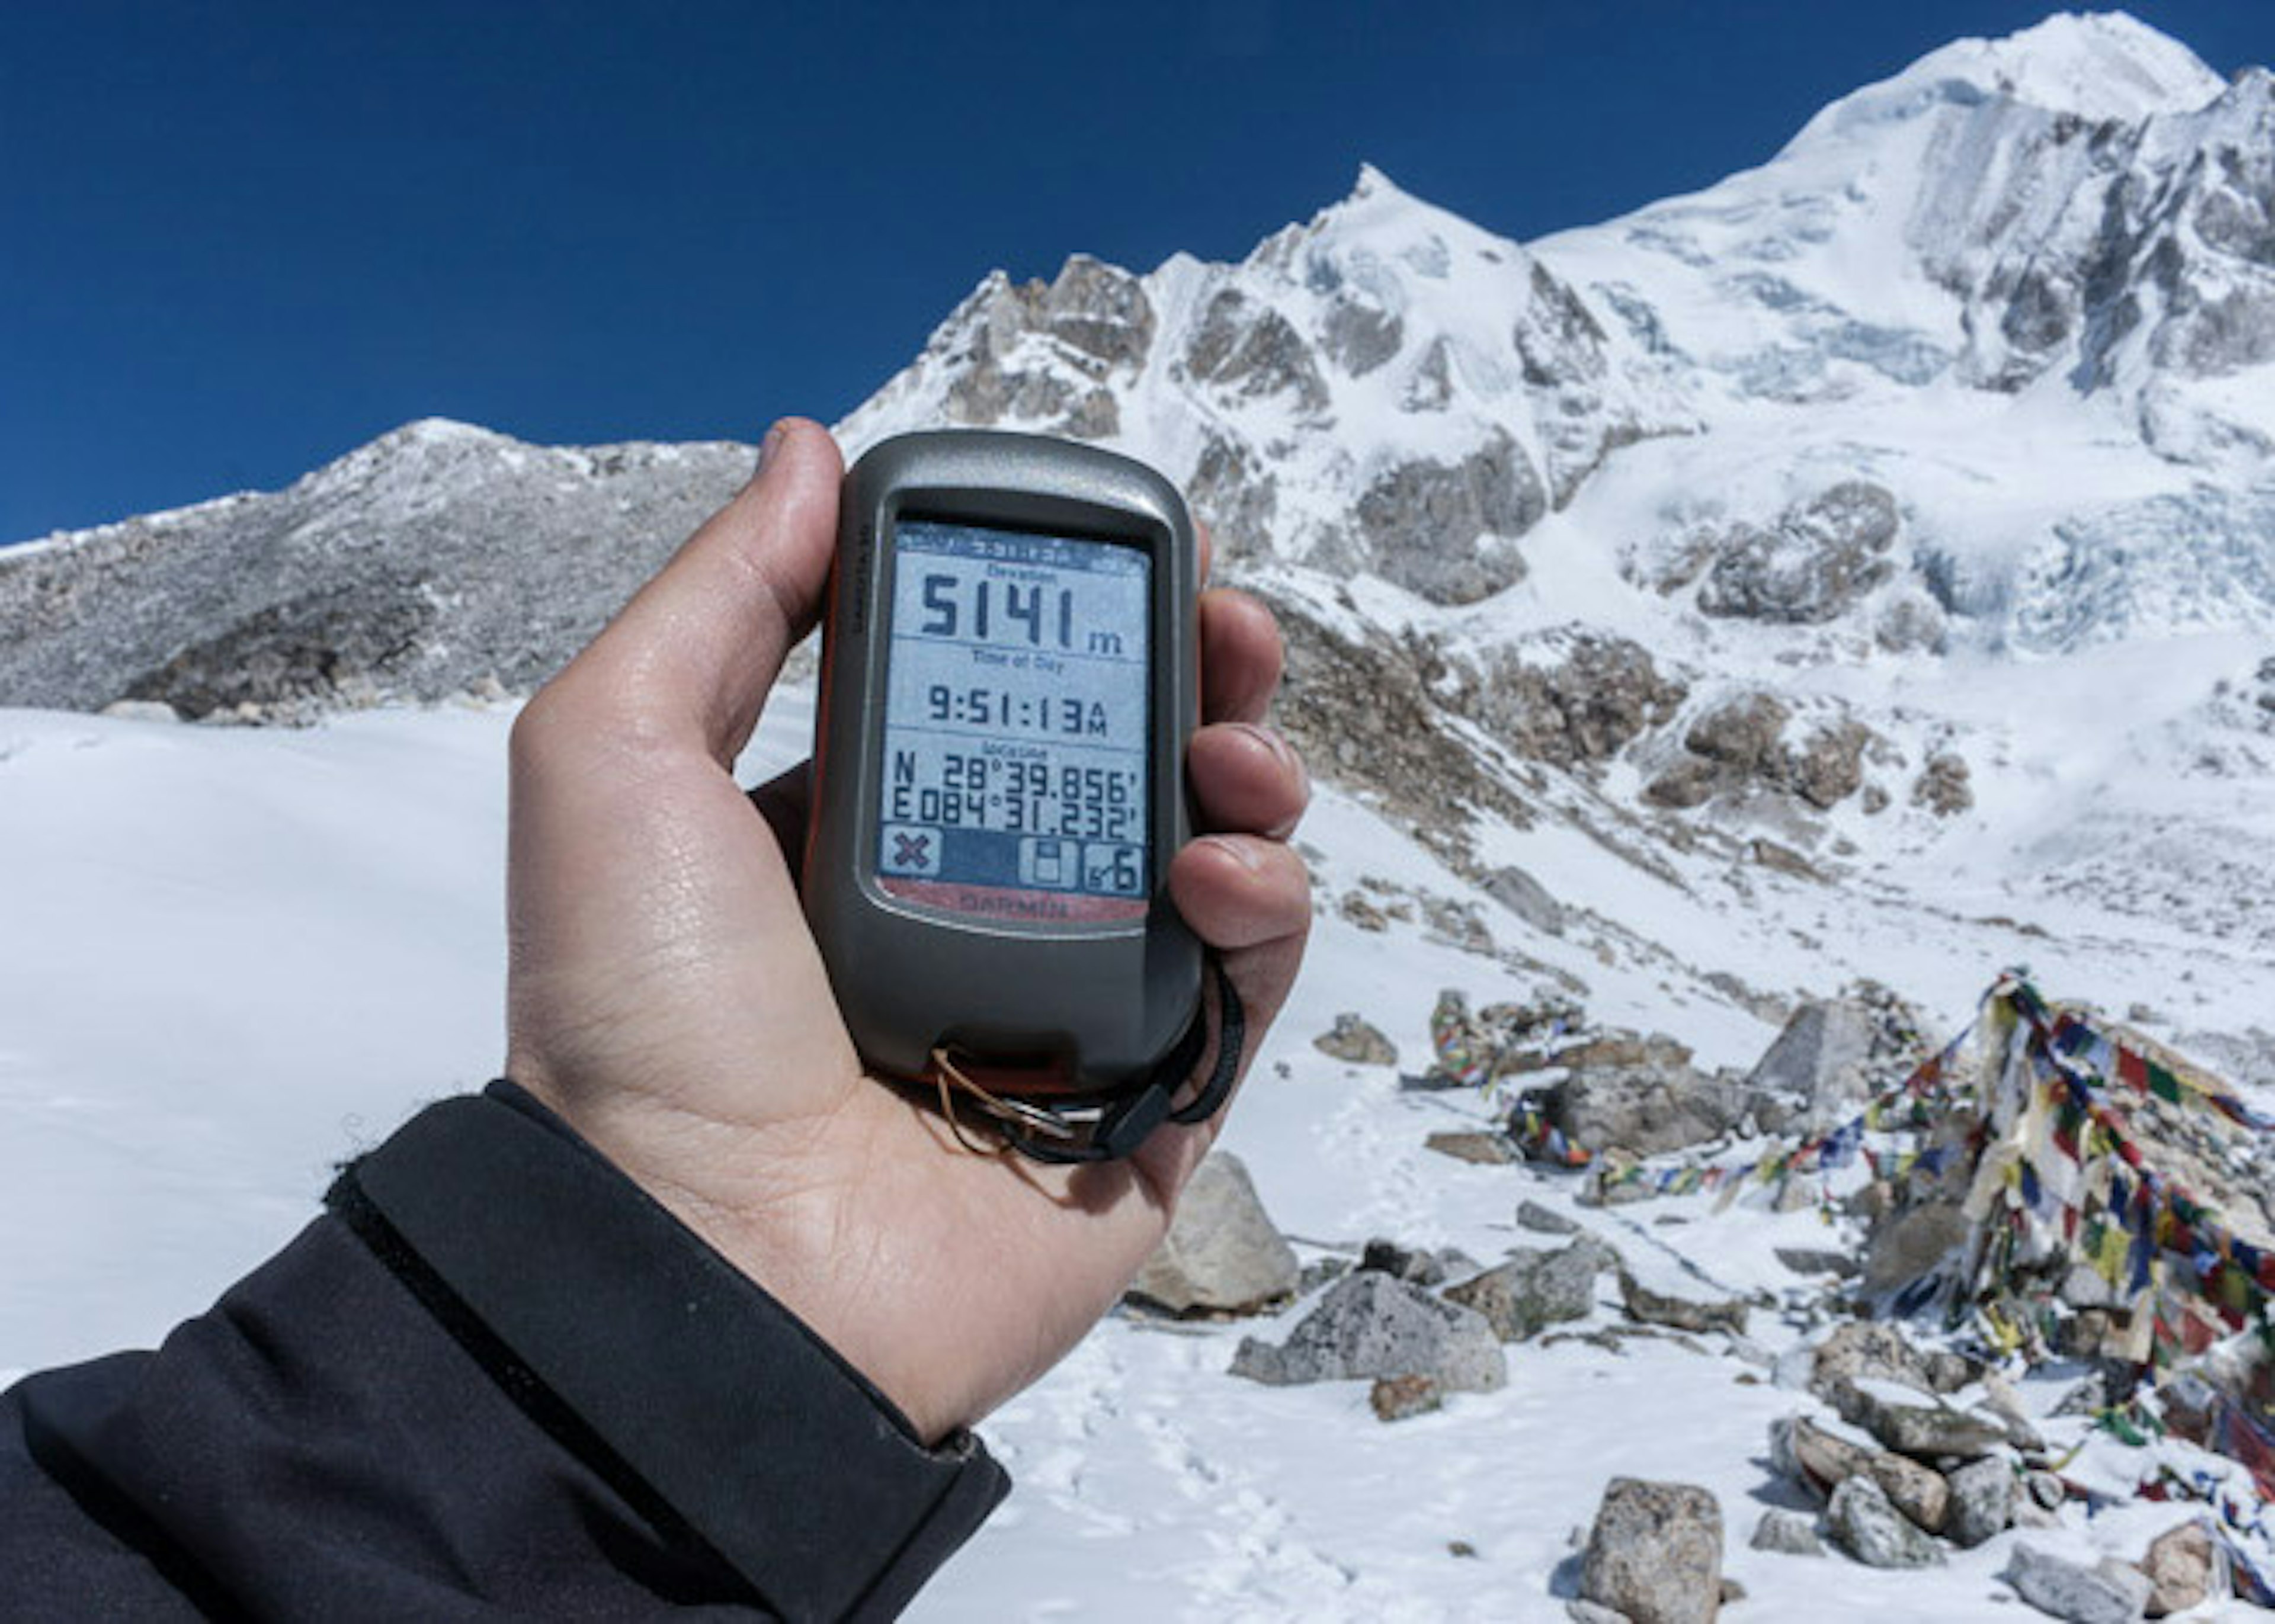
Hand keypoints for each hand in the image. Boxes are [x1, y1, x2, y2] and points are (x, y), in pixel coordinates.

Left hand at [503, 420, 1309, 1441]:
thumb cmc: (641, 1013)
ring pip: (1213, 863)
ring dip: (1253, 776)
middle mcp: (977, 910)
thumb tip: (806, 451)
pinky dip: (1267, 912)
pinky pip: (1245, 991)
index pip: (1010, 693)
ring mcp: (1069, 1011)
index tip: (1134, 549)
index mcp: (868, 829)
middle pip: (1134, 761)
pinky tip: (1229, 864)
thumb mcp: (618, 758)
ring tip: (1235, 751)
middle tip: (1228, 626)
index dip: (1085, 613)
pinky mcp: (1147, 1109)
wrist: (700, 1257)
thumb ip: (721, 597)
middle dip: (1202, 673)